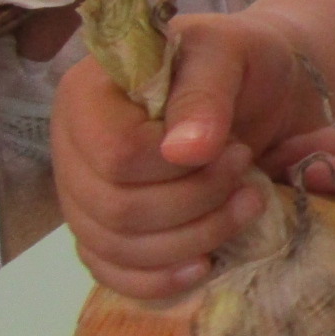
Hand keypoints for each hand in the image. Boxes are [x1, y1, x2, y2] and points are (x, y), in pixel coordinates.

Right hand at [52, 12, 315, 298]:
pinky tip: (205, 264)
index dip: (179, 167)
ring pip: (118, 248)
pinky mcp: (107, 231)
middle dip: (197, 204)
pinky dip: (160, 279)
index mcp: (88, 95)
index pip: (117, 156)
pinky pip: (113, 273)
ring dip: (194, 239)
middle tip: (248, 175)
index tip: (234, 149)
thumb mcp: (231, 56)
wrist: (261, 88)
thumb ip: (205, 96)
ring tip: (247, 206)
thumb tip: (185, 151)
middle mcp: (73, 149)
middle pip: (116, 210)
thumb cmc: (240, 63)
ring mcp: (84, 195)